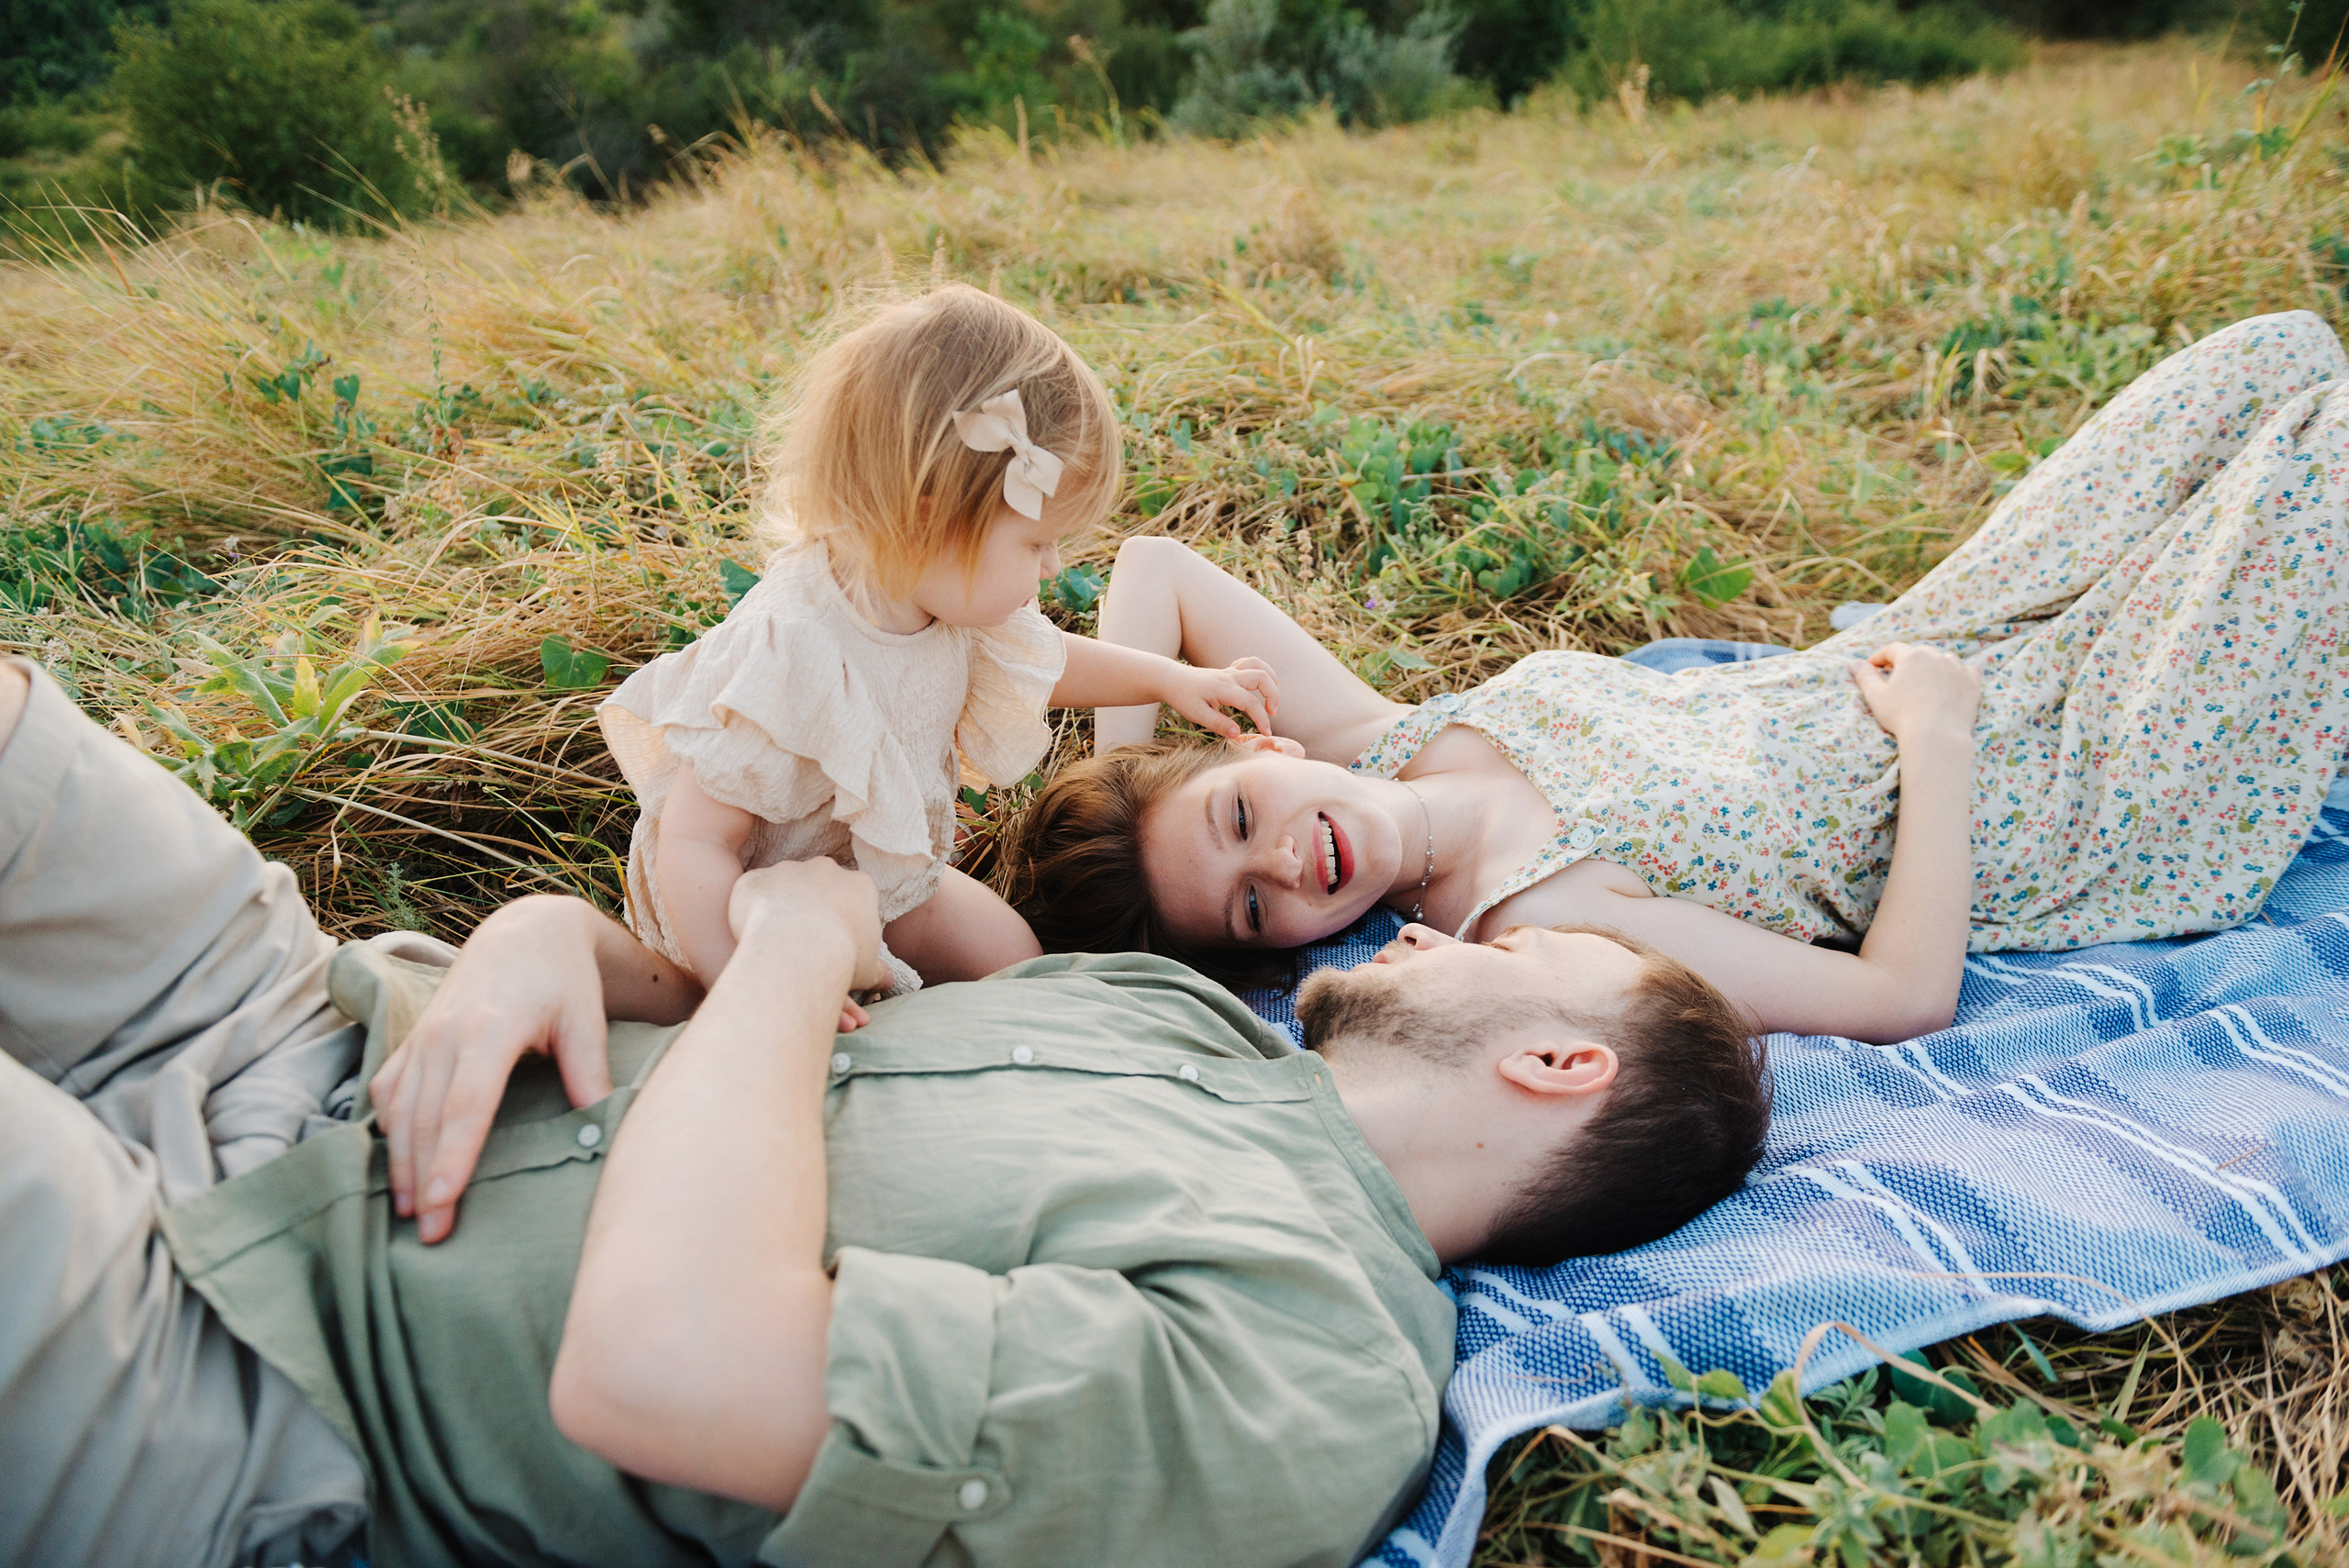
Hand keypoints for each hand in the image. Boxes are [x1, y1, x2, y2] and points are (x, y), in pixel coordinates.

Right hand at [371, 896, 614, 1244]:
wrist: (524, 931)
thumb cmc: (563, 980)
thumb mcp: (585, 1021)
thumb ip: (589, 1073)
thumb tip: (600, 1128)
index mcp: (490, 1027)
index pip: (466, 1103)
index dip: (453, 1156)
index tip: (443, 1202)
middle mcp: (445, 1033)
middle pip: (425, 1118)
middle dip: (423, 1180)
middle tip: (430, 1236)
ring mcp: (422, 1036)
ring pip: (400, 1111)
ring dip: (401, 1165)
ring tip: (409, 1216)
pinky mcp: (412, 1040)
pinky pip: (389, 1092)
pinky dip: (389, 1132)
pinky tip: (397, 1169)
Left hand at [728, 859, 888, 999]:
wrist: (797, 952)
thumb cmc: (841, 961)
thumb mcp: (869, 970)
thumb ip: (879, 971)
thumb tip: (887, 982)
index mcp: (859, 886)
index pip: (853, 896)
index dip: (844, 919)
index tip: (837, 941)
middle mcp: (825, 869)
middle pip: (818, 885)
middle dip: (812, 907)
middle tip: (804, 940)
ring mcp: (788, 870)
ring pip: (784, 886)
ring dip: (781, 907)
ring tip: (776, 940)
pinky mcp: (756, 879)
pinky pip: (753, 892)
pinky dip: (751, 909)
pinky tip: (752, 934)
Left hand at [1161, 655, 1279, 738]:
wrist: (1171, 679)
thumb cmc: (1183, 697)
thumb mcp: (1197, 715)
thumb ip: (1218, 724)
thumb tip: (1237, 734)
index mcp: (1223, 688)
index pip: (1251, 702)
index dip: (1262, 719)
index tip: (1267, 733)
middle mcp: (1230, 677)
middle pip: (1262, 678)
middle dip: (1274, 696)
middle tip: (1272, 714)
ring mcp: (1231, 671)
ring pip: (1259, 667)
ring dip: (1271, 681)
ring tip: (1271, 699)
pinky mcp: (1229, 671)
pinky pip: (1250, 663)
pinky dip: (1259, 672)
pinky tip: (1256, 687)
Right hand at [1848, 642, 1979, 745]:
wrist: (1937, 735)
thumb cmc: (1902, 716)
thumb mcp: (1876, 697)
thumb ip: (1864, 677)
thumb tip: (1853, 664)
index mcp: (1911, 657)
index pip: (1892, 649)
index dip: (1880, 656)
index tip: (1873, 666)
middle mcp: (1935, 657)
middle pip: (1919, 652)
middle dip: (1907, 661)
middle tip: (1899, 676)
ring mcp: (1957, 669)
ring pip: (1944, 658)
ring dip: (1935, 665)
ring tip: (1928, 679)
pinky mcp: (1972, 683)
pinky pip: (1969, 670)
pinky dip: (1960, 673)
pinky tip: (1954, 681)